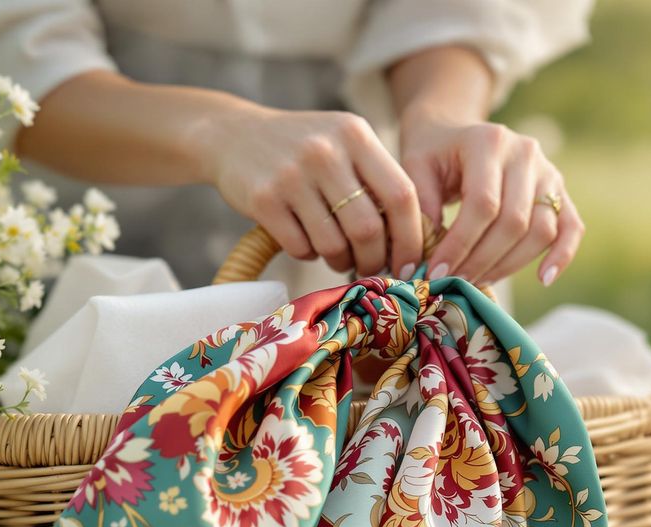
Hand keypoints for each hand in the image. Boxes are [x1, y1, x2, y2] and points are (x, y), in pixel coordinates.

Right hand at [204, 104, 421, 277]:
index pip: (401, 195)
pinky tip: (305, 241)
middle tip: (371, 267)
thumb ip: (377, 179)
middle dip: (374, 259)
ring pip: (334, 244)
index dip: (411, 237)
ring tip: (337, 256)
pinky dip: (308, 254)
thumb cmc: (304, 150)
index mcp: (355, 134)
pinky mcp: (263, 198)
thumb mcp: (344, 144)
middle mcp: (324, 150)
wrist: (232, 134)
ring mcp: (291, 174)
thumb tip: (417, 242)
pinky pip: (300, 247)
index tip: (411, 262)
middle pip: (368, 228)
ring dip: (340, 261)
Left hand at [400, 117, 583, 285]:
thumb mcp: (415, 167)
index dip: (460, 244)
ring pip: (541, 230)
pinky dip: (561, 255)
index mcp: (489, 141)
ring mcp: (548, 171)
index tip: (437, 271)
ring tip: (479, 281)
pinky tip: (544, 280)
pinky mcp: (559, 191)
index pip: (483, 204)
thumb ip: (421, 206)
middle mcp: (525, 153)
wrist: (455, 131)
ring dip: (510, 265)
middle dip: (482, 260)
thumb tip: (427, 253)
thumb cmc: (433, 153)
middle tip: (456, 283)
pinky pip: (571, 227)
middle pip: (514, 221)